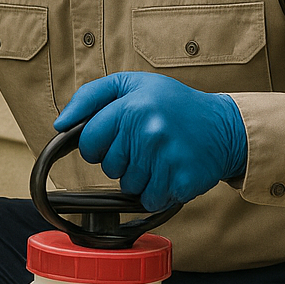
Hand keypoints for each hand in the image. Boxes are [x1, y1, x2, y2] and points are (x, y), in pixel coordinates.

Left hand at [53, 72, 246, 212]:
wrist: (224, 126)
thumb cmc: (173, 104)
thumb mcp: (132, 84)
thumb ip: (90, 96)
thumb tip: (61, 124)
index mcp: (131, 106)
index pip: (89, 142)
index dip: (96, 145)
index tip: (113, 140)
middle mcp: (147, 131)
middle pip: (108, 167)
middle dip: (120, 160)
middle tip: (143, 145)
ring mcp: (166, 158)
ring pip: (128, 186)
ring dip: (139, 177)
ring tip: (158, 157)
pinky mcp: (182, 180)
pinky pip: (150, 199)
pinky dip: (156, 191)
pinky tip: (169, 172)